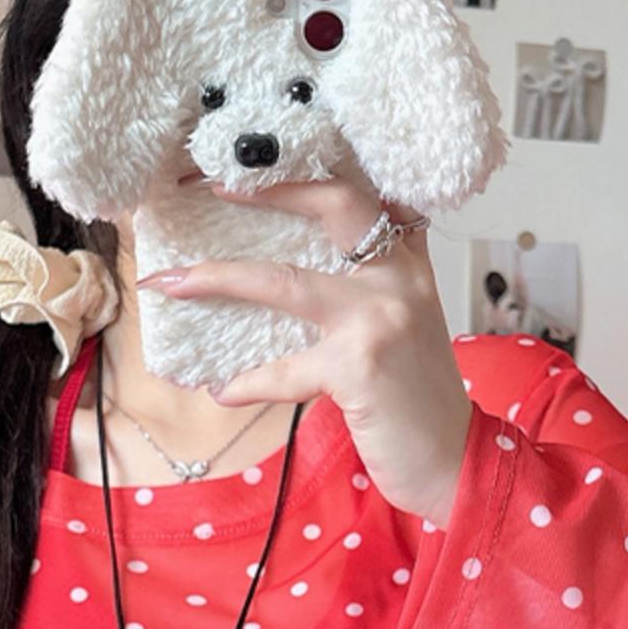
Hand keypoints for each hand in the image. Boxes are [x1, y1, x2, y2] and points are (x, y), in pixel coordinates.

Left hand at [141, 175, 473, 525]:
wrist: (456, 461)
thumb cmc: (418, 401)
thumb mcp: (407, 328)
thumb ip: (369, 293)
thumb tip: (286, 281)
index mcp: (410, 264)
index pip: (367, 195)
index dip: (310, 175)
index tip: (256, 167)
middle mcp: (401, 278)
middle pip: (334, 204)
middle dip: (267, 191)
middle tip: (213, 187)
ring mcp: (381, 318)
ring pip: (282, 282)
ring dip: (217, 279)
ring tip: (171, 283)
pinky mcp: (359, 366)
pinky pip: (282, 369)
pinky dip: (245, 382)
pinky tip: (223, 390)